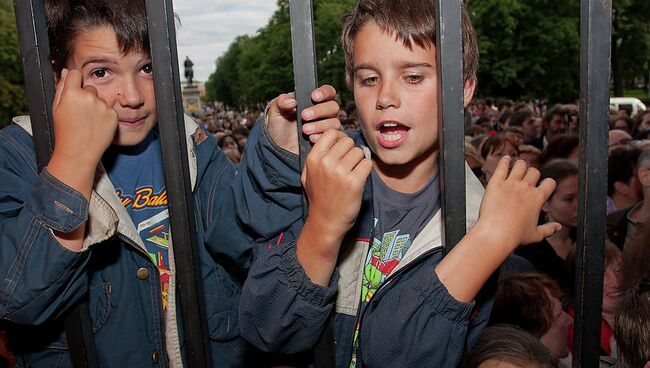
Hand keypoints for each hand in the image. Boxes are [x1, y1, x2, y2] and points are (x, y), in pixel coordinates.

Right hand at [51, 68, 117, 168]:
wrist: (79, 153)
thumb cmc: (65, 131)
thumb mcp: (57, 108)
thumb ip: (61, 88)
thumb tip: (67, 72)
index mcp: (72, 93)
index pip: (76, 73)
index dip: (75, 81)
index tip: (74, 90)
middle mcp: (89, 97)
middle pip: (90, 88)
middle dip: (86, 97)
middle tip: (80, 114)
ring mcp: (103, 106)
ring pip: (100, 99)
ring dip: (96, 107)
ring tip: (88, 122)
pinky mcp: (113, 115)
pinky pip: (109, 109)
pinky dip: (105, 116)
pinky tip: (97, 126)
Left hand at [267, 85, 341, 153]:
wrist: (280, 148)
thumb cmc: (280, 128)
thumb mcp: (276, 113)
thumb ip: (281, 103)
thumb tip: (292, 101)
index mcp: (315, 101)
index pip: (328, 92)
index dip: (324, 92)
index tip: (314, 96)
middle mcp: (325, 113)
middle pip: (333, 107)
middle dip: (319, 110)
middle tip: (304, 116)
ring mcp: (327, 126)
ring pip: (334, 122)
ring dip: (320, 125)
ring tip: (305, 130)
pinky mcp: (328, 140)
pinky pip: (333, 137)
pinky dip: (321, 136)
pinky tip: (310, 138)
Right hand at [302, 129, 372, 244]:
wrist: (326, 221)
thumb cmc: (319, 197)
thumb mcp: (307, 175)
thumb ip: (316, 155)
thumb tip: (331, 137)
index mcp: (313, 158)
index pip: (332, 133)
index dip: (339, 140)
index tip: (341, 151)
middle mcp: (326, 162)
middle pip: (348, 142)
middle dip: (351, 152)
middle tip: (348, 166)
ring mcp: (340, 172)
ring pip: (359, 152)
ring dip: (359, 161)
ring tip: (353, 174)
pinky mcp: (354, 182)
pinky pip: (367, 164)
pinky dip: (366, 170)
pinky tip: (359, 179)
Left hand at [474, 156, 559, 248]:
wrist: (496, 234)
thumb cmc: (515, 236)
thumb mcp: (536, 235)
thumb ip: (549, 229)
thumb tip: (558, 227)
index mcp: (538, 198)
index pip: (549, 182)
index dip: (547, 184)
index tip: (543, 186)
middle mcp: (526, 188)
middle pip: (534, 171)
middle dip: (531, 174)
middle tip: (526, 178)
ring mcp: (511, 183)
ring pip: (520, 165)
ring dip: (520, 165)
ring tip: (517, 167)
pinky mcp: (496, 183)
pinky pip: (502, 166)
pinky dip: (504, 161)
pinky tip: (505, 159)